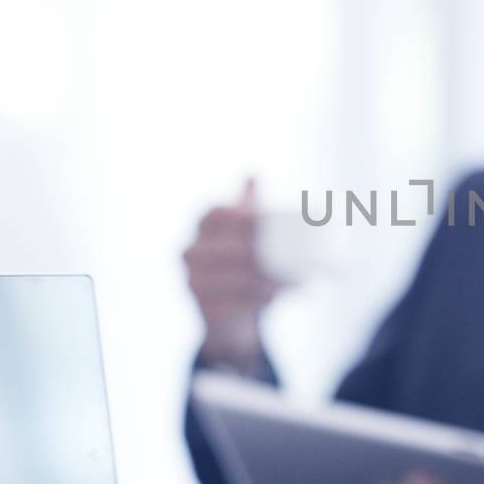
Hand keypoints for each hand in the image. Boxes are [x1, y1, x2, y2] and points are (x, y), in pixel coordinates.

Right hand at [182, 178, 284, 368]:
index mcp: (203, 223)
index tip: (265, 222)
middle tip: (293, 258)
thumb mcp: (244, 229)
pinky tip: (274, 296)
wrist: (230, 310)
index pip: (217, 213)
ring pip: (232, 278)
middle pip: (226, 249)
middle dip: (260, 255)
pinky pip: (231, 303)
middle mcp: (190, 249)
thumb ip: (248, 204)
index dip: (240, 217)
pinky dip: (256, 300)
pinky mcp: (202, 307)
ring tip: (294, 280)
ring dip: (265, 281)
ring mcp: (192, 279)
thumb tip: (253, 172)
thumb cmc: (241, 258)